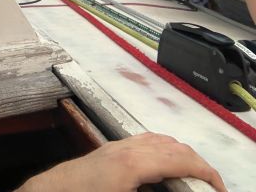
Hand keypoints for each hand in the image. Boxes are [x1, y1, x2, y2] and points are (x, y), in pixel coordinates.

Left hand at [17, 133, 224, 191]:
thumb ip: (154, 191)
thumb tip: (174, 184)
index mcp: (134, 163)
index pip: (182, 160)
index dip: (206, 173)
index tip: (218, 188)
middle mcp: (126, 148)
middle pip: (174, 147)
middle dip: (196, 164)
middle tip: (209, 186)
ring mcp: (116, 146)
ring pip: (159, 140)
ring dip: (180, 155)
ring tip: (191, 178)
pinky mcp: (108, 150)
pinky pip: (143, 142)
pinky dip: (161, 150)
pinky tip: (163, 167)